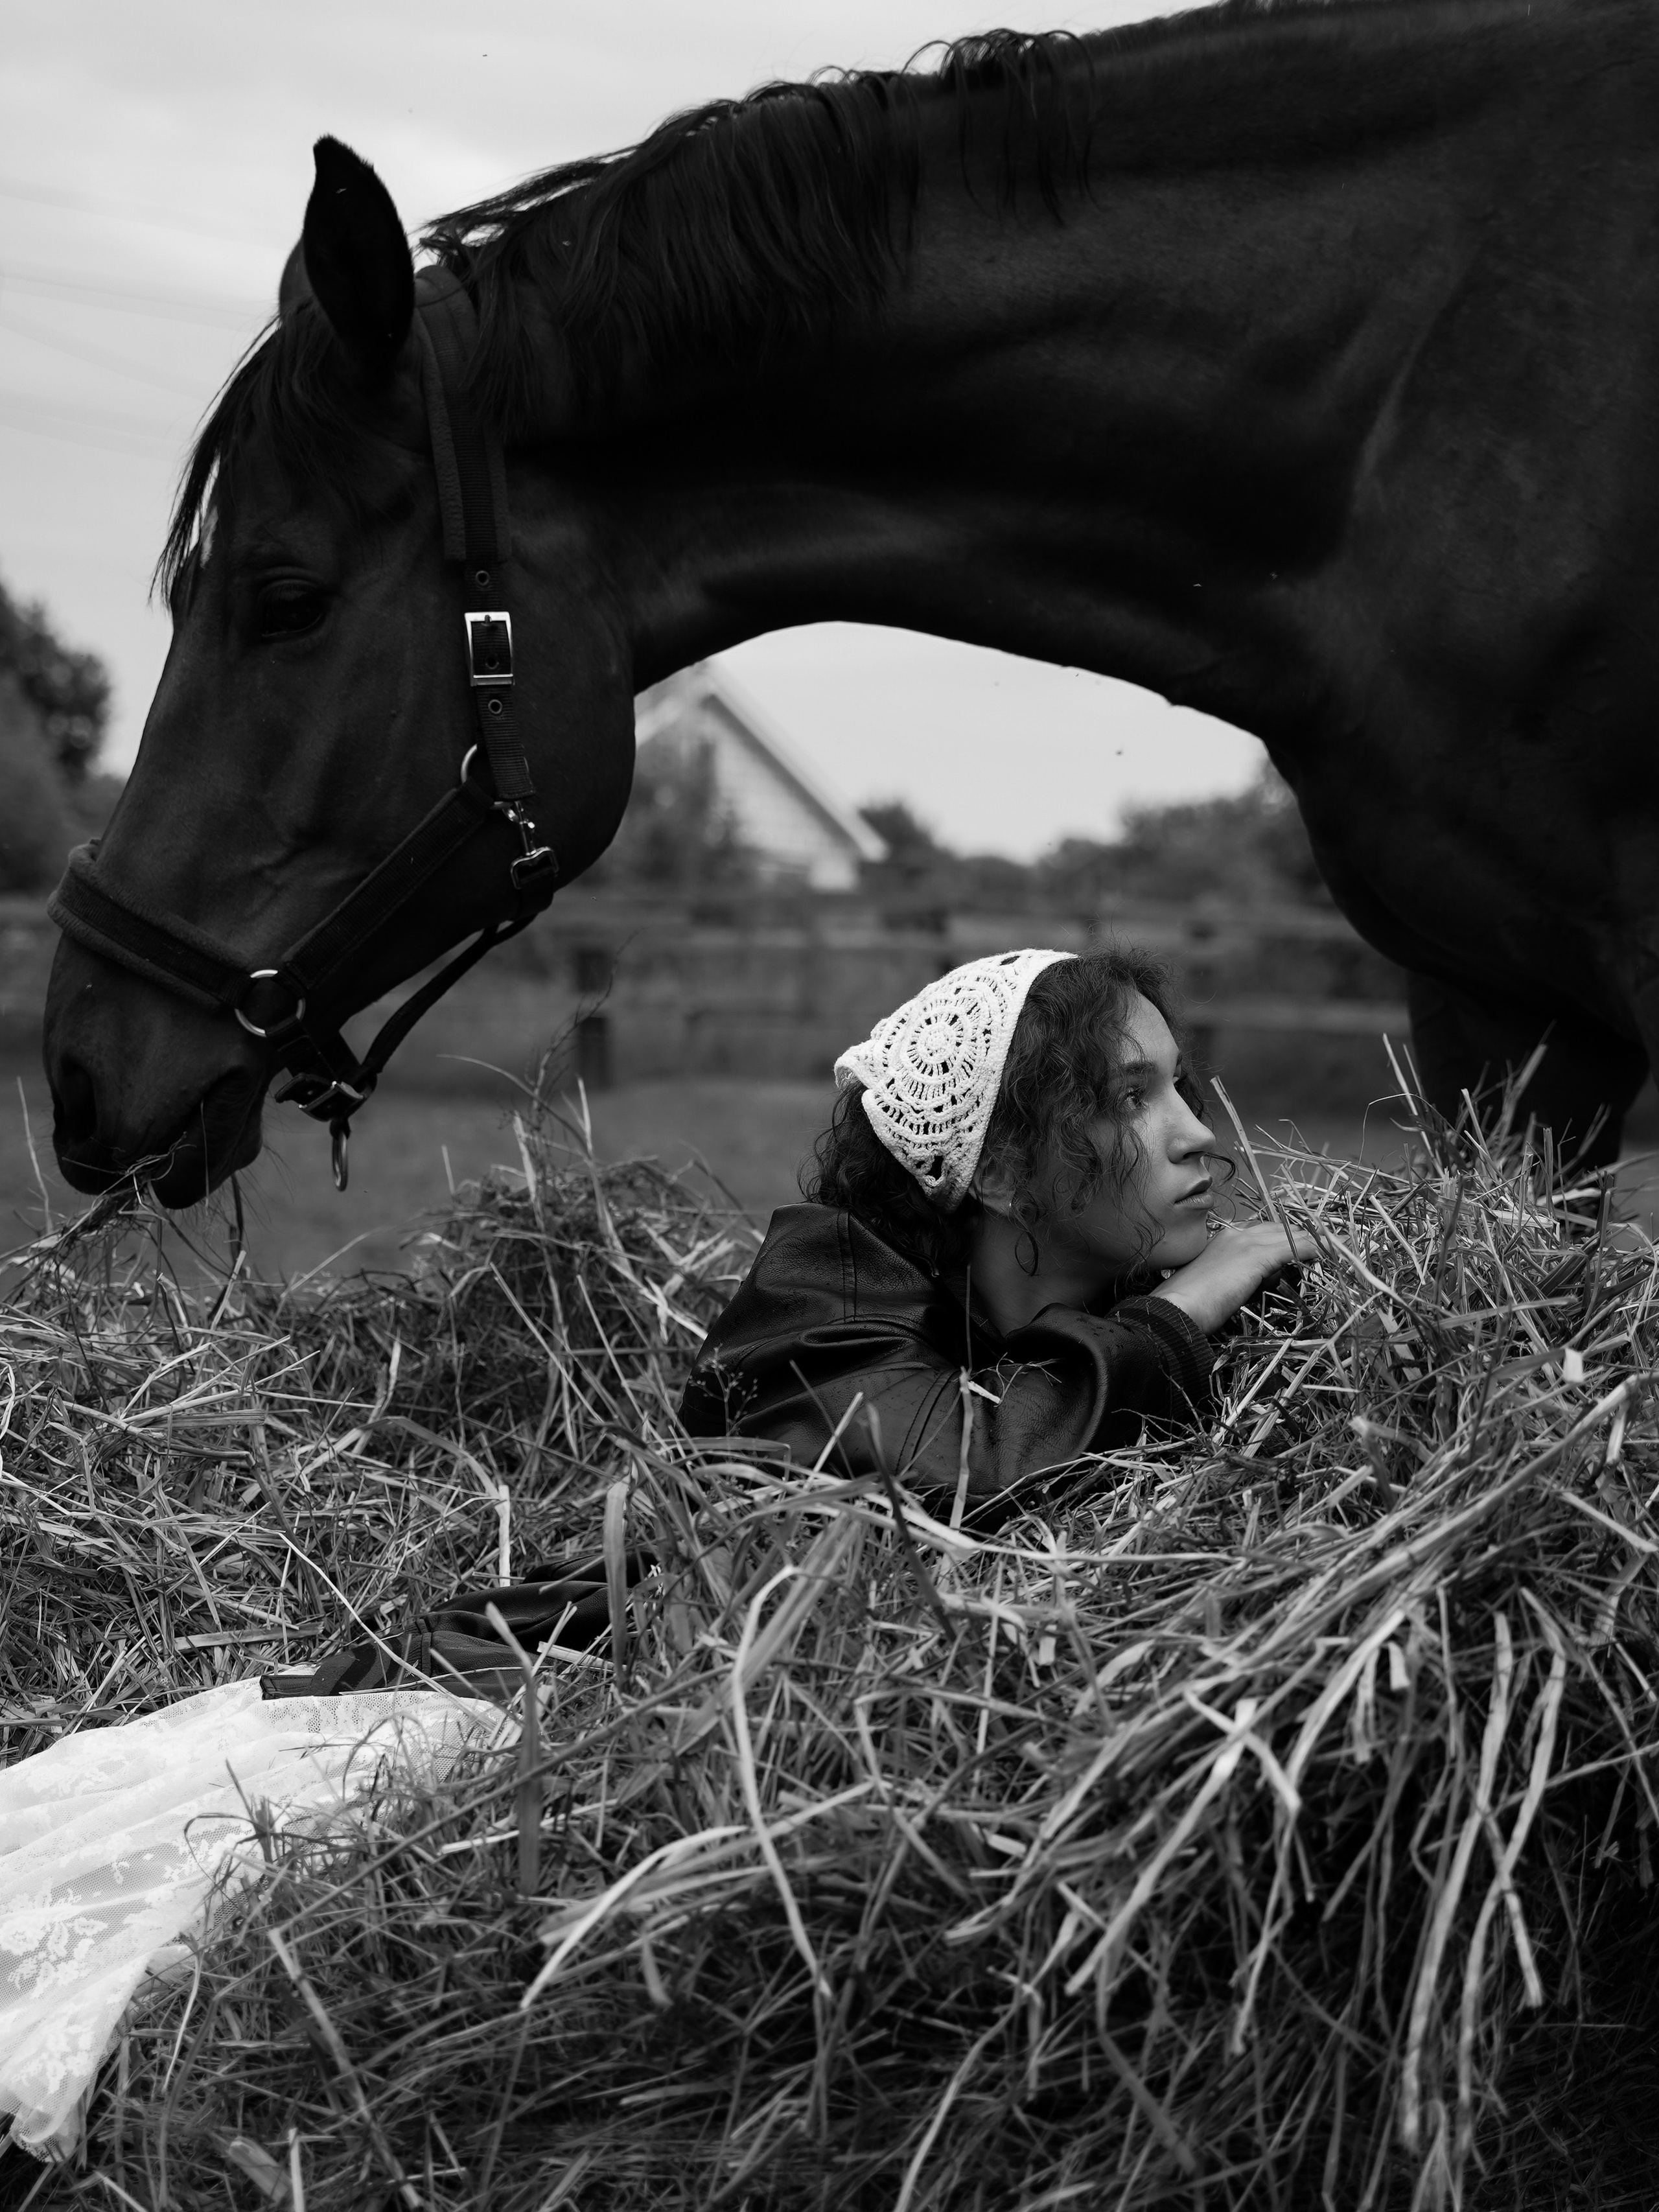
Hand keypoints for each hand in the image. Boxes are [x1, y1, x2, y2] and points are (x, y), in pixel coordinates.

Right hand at [1149, 1218, 1319, 1335]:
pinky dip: (1316, 1250)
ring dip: (1317, 1243)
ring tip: (1341, 1249)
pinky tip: (1332, 1255)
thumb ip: (1235, 1280)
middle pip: (1281, 1229)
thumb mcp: (1215, 1287)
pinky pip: (1295, 1247)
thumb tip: (1252, 1286)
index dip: (1286, 1238)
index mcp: (1223, 1238)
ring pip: (1292, 1236)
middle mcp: (1235, 1233)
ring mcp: (1245, 1242)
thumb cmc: (1188, 1305)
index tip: (1304, 1248)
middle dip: (1306, 1237)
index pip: (1264, 1231)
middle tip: (1332, 1246)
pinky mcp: (1255, 1256)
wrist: (1175, 1309)